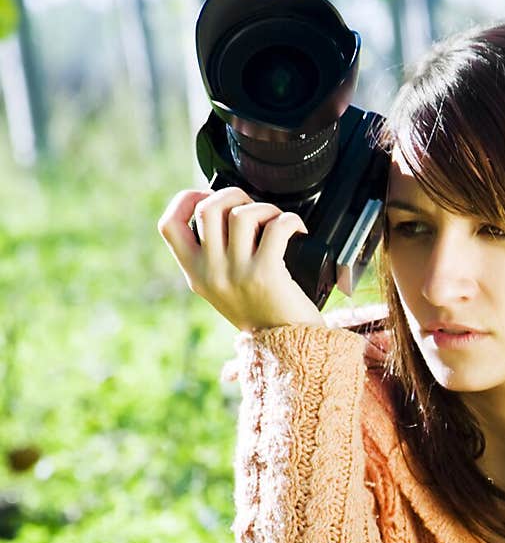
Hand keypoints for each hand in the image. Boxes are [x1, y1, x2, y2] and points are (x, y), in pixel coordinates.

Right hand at [157, 187, 325, 332]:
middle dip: (231, 195)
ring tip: (275, 220)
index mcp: (195, 275)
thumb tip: (219, 208)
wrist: (289, 348)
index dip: (184, 200)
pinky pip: (276, 227)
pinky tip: (297, 229)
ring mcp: (237, 275)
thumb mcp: (222, 289)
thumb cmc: (261, 314)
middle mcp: (211, 274)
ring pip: (240, 214)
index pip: (168, 226)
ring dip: (263, 207)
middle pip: (207, 208)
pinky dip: (290, 220)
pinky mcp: (266, 275)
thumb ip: (213, 256)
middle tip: (251, 206)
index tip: (207, 196)